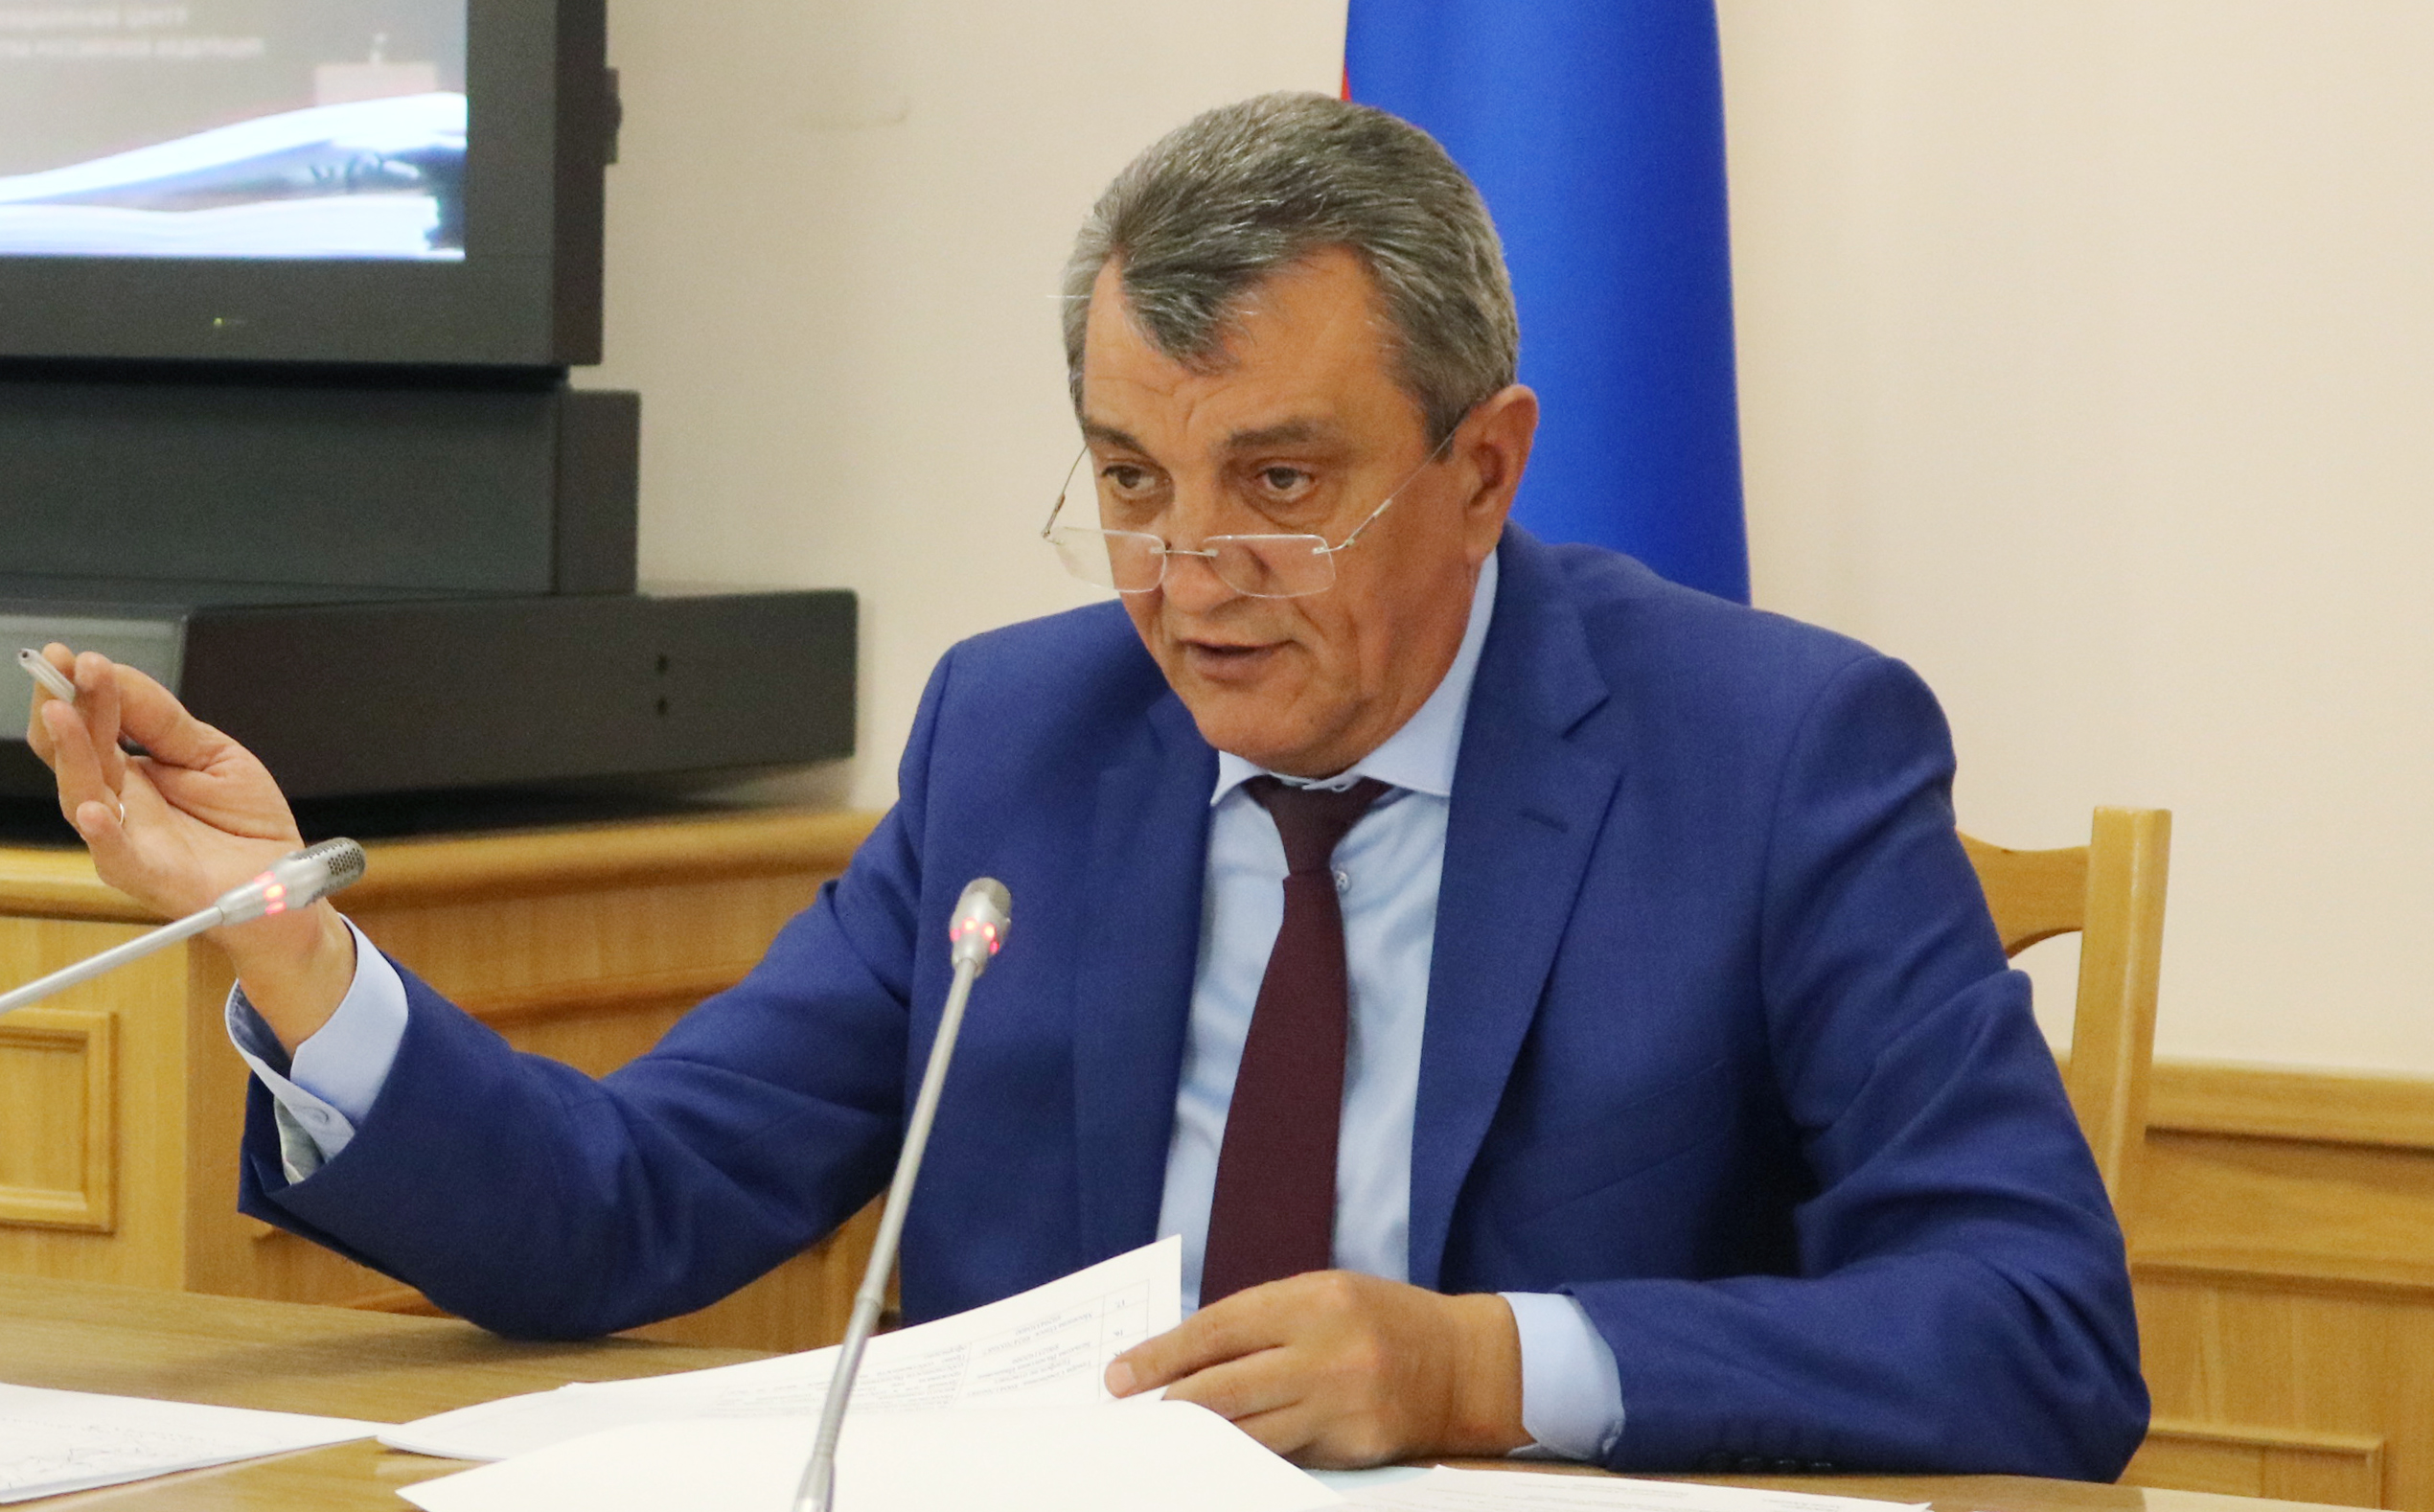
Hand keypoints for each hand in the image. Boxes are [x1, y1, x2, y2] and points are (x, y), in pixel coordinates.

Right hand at [23, 644, 353, 1047]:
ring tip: (62, 715)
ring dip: (71, 755)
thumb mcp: (214, 754)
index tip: (73, 656)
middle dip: (64, 708)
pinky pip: (119, 858)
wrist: (287, 883)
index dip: (80, 690)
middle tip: (60, 669)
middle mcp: (120, 805)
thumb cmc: (246, 824)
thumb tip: (117, 675)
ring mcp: (130, 840)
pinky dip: (105, 836)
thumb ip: (164, 721)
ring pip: (84, 798)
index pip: (93, 725)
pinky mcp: (152, 876)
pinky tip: (96, 810)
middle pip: (76, 755)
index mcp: (131, 772)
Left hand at [1103, 1270, 1528, 1467]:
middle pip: (1223, 1389)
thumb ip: (1260, 1322)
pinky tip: (1220, 1455)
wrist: (1463, 1364)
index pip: (1216, 1330)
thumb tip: (1182, 1359)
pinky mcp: (1354, 1447)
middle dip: (1168, 1405)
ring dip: (1199, 1439)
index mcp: (1313, 1300)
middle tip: (1129, 1416)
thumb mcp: (1324, 1295)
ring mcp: (1341, 1404)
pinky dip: (1246, 1455)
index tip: (1118, 1376)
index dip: (1160, 1355)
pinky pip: (1283, 1457)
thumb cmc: (1379, 1321)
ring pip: (1247, 1433)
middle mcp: (1326, 1351)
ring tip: (1165, 1438)